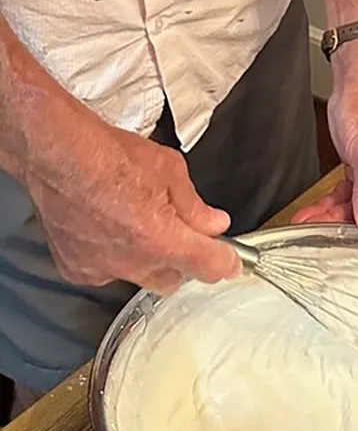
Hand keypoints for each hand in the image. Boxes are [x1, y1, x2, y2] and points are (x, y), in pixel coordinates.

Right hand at [20, 109, 240, 294]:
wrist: (54, 153)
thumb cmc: (106, 155)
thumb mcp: (169, 171)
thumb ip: (195, 205)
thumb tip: (213, 223)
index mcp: (163, 239)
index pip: (210, 267)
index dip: (226, 263)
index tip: (230, 261)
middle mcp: (134, 261)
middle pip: (175, 278)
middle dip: (182, 260)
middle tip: (179, 233)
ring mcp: (104, 269)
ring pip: (141, 277)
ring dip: (148, 258)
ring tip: (138, 223)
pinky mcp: (78, 269)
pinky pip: (108, 272)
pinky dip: (114, 256)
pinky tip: (110, 229)